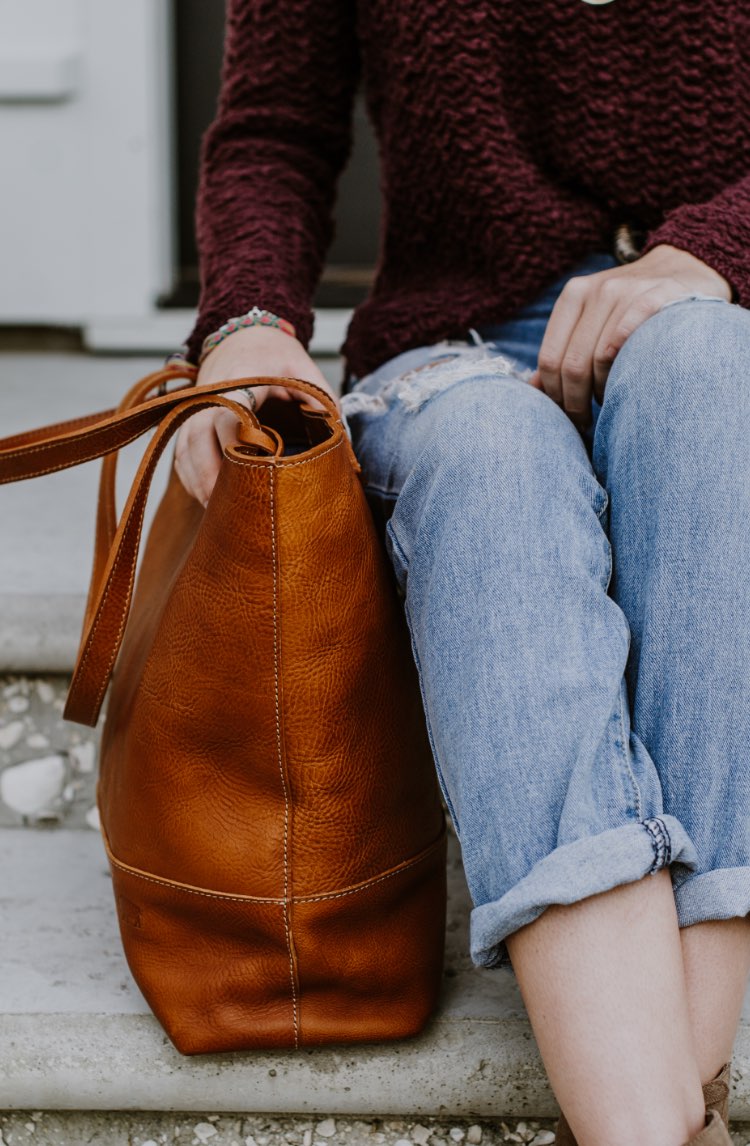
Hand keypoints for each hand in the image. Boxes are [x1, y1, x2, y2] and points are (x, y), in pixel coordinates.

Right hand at [174, 325, 338, 505]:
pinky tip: (204, 497)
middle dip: (212, 475)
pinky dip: (189, 476)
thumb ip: (321, 399)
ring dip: (198, 481)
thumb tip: (337, 438)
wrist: (244, 334)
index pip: (230, 414)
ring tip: (216, 512)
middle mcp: (208, 394)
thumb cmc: (275, 354)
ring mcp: (194, 407)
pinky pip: (181, 452)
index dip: (239, 442)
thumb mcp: (303, 368)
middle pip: (198, 438)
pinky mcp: (189, 419)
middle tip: (230, 508)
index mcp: (239, 379)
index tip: (257, 468)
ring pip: (185, 448)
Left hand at [527, 245, 732, 429]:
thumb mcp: (594, 320)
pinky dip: (625, 373)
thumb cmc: (632, 309)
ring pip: (599, 359)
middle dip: (574, 404)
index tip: (564, 419)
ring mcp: (627, 291)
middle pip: (571, 364)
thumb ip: (563, 351)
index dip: (553, 396)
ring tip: (610, 404)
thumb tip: (531, 391)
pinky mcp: (658, 297)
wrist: (686, 271)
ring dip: (602, 394)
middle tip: (584, 425)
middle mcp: (597, 290)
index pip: (549, 359)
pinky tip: (629, 387)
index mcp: (574, 295)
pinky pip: (628, 341)